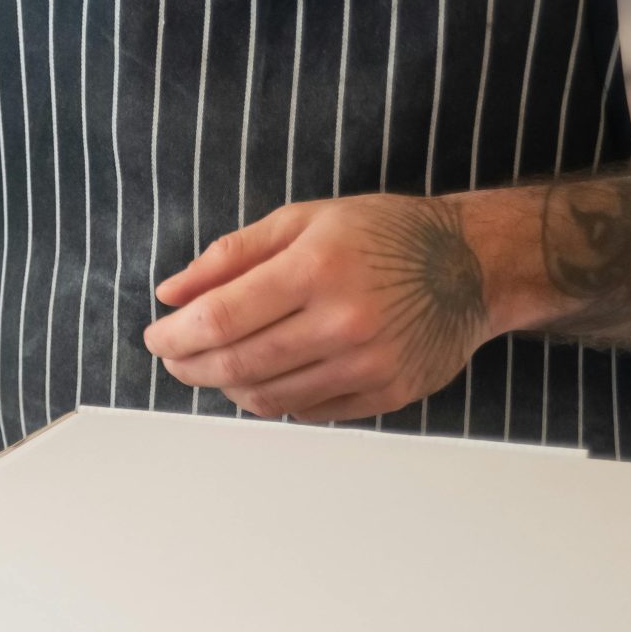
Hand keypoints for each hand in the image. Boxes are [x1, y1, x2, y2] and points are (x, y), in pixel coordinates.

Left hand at [146, 191, 538, 422]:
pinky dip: (273, 398)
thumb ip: (230, 256)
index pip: (219, 318)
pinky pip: (305, 411)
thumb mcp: (303, 220)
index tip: (157, 337)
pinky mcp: (386, 394)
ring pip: (266, 398)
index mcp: (317, 268)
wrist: (473, 264)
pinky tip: (268, 375)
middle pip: (237, 365)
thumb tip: (171, 293)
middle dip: (190, 366)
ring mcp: (368, 364)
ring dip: (227, 387)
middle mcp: (343, 320)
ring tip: (218, 366)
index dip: (175, 336)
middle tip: (176, 357)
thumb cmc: (383, 236)